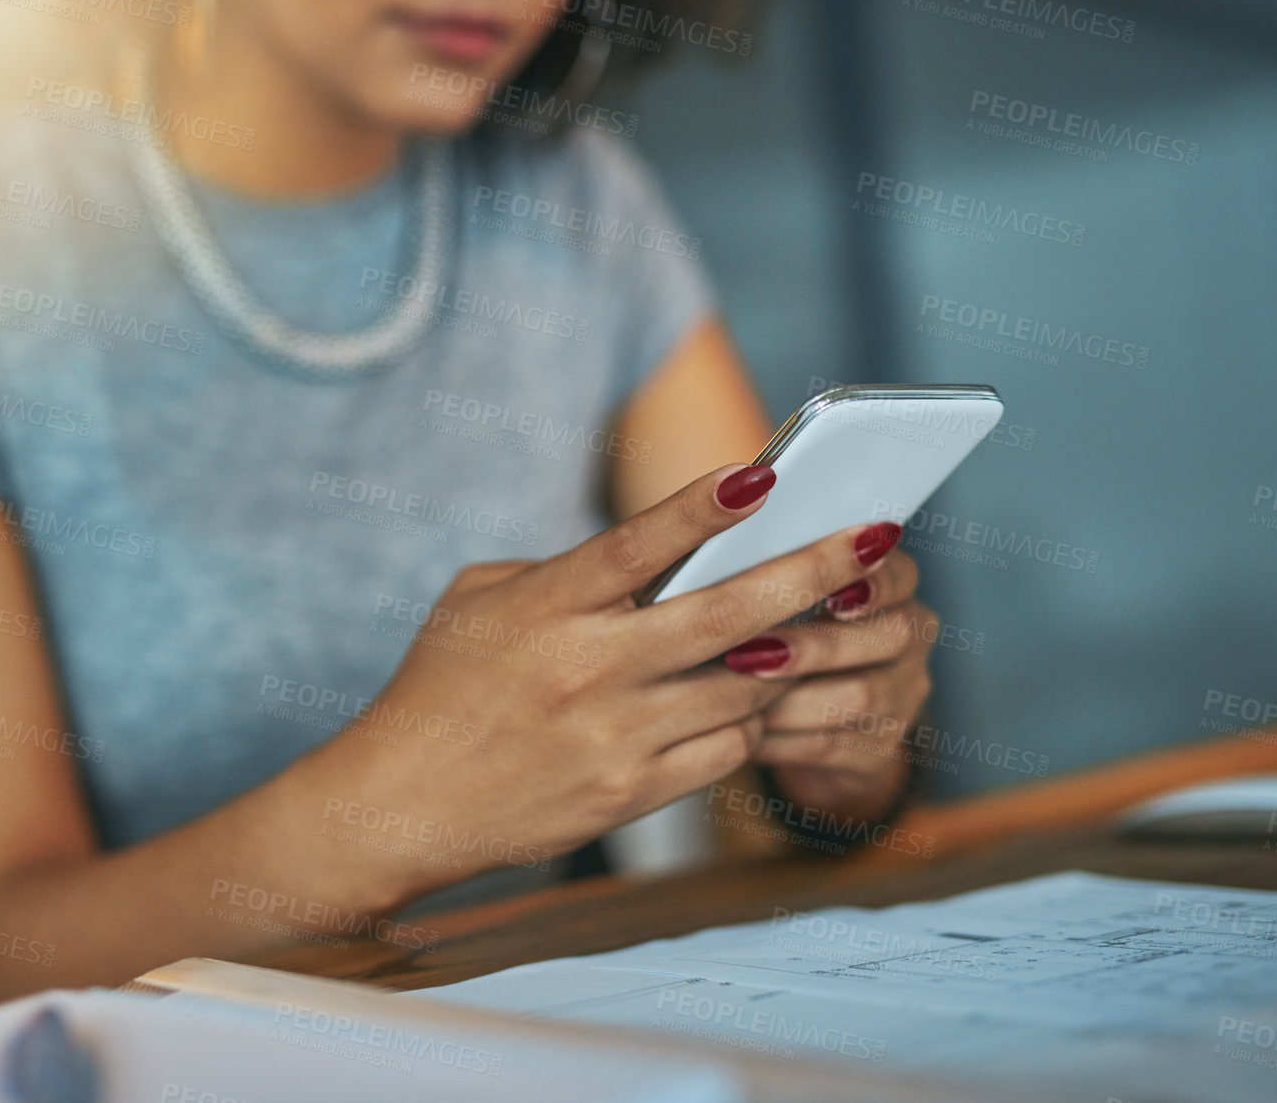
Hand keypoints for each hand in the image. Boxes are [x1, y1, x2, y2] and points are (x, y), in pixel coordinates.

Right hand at [295, 464, 905, 904]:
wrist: (401, 806)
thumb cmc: (438, 689)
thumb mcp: (477, 603)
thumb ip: (561, 572)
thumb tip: (650, 557)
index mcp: (545, 609)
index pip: (635, 547)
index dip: (700, 507)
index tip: (767, 470)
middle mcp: (586, 671)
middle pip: (723, 617)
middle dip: (810, 573)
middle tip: (875, 538)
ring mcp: (615, 737)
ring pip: (745, 687)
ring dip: (805, 650)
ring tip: (856, 617)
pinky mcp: (631, 793)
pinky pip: (726, 750)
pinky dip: (756, 719)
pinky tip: (774, 694)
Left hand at [723, 547, 933, 821]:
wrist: (798, 724)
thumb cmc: (777, 633)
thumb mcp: (781, 597)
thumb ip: (773, 574)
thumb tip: (723, 557)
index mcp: (896, 587)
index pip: (902, 573)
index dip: (873, 582)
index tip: (832, 593)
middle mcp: (911, 639)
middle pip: (891, 636)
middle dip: (817, 643)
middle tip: (750, 648)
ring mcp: (902, 698)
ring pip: (860, 697)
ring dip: (787, 694)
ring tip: (727, 690)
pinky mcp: (877, 752)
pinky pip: (830, 746)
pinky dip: (777, 738)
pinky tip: (734, 727)